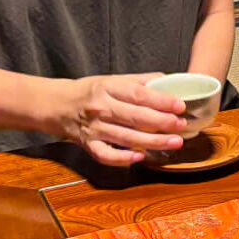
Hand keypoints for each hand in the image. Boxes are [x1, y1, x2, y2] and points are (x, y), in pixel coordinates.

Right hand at [52, 73, 187, 165]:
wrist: (56, 105)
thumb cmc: (90, 91)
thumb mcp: (113, 79)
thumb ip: (140, 81)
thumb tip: (169, 80)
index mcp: (109, 88)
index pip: (140, 95)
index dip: (162, 101)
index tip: (180, 106)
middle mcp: (101, 109)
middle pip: (136, 117)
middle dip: (162, 122)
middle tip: (182, 126)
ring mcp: (94, 129)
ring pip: (126, 138)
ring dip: (152, 142)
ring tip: (174, 142)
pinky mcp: (87, 145)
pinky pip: (105, 155)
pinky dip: (122, 159)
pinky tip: (140, 158)